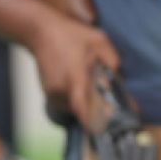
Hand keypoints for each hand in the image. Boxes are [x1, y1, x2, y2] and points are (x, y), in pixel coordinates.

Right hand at [28, 12, 119, 129]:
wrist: (41, 31)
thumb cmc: (72, 34)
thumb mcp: (99, 41)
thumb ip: (111, 59)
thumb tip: (119, 77)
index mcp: (73, 79)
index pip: (81, 109)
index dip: (91, 121)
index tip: (102, 129)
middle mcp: (60, 90)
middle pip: (80, 109)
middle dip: (94, 108)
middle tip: (109, 103)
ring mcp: (50, 91)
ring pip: (71, 106)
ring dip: (83, 102)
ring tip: (92, 86)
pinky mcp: (46, 91)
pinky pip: (64, 101)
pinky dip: (74, 97)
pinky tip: (80, 82)